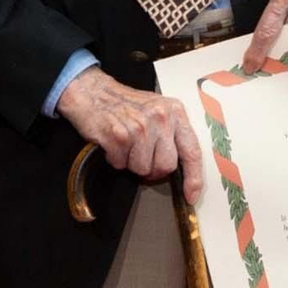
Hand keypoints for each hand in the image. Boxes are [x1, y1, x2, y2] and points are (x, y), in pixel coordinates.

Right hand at [56, 67, 203, 203]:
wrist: (93, 92)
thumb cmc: (126, 104)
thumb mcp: (158, 110)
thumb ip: (172, 133)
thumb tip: (182, 167)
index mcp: (175, 111)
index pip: (192, 151)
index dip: (194, 178)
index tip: (191, 196)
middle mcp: (161, 117)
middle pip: (166, 166)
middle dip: (153, 169)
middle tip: (141, 156)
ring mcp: (139, 126)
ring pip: (142, 168)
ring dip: (131, 163)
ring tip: (126, 145)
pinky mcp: (118, 135)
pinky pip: (121, 164)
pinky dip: (116, 159)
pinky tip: (113, 143)